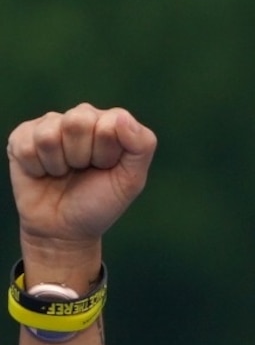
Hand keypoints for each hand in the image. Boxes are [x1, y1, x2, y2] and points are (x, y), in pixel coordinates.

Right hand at [9, 104, 155, 274]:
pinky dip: (37, 168)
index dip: (107, 152)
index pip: (110, 121)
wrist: (64, 227)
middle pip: (77, 121)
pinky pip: (26, 147)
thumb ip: (141, 145)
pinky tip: (43, 173)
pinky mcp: (22, 137)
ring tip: (63, 172)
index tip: (106, 167)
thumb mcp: (131, 179)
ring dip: (58, 164)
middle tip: (83, 170)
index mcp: (110, 122)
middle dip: (82, 156)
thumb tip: (121, 116)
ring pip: (49, 135)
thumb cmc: (100, 201)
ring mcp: (48, 124)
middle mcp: (79, 117)